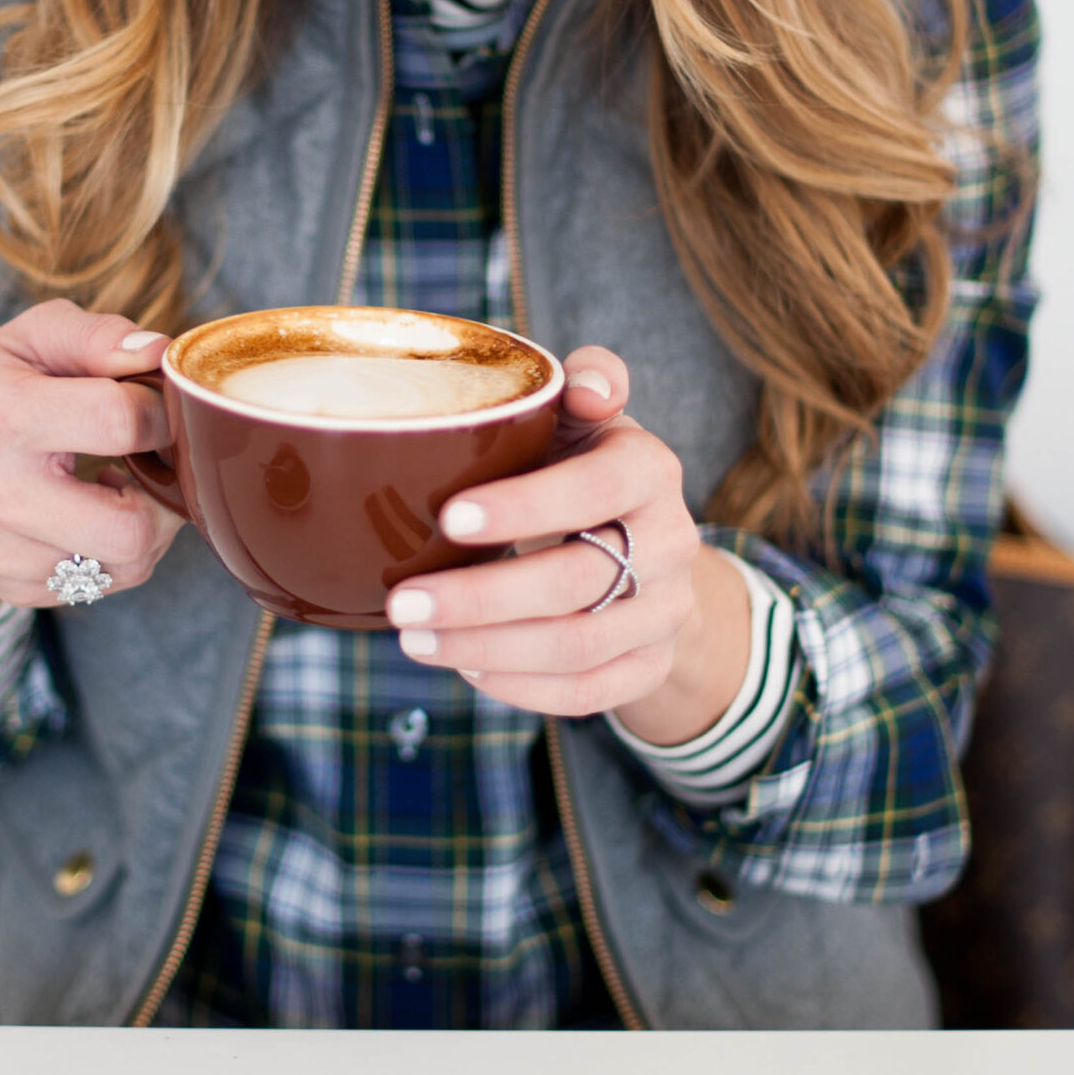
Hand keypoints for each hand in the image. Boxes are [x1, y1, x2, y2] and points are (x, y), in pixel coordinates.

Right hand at [0, 301, 184, 614]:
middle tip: (154, 463)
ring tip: (124, 488)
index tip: (158, 409)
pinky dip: (118, 551)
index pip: (119, 421)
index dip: (161, 413)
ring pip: (129, 564)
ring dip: (148, 525)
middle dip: (165, 493)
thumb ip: (95, 336)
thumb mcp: (26, 342)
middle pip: (132, 527)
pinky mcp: (14, 589)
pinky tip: (94, 515)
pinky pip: (106, 584)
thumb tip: (158, 354)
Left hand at [382, 347, 750, 736]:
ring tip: (414, 638)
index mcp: (649, 469)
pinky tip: (465, 668)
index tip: (448, 518)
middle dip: (481, 598)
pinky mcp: (652, 664)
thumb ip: (586, 381)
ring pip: (578, 645)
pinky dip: (521, 688)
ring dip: (487, 649)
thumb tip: (589, 384)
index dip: (525, 507)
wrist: (650, 545)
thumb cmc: (584, 467)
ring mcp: (666, 611)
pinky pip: (589, 693)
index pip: (595, 490)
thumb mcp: (585, 417)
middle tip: (402, 602)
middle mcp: (671, 542)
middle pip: (576, 581)